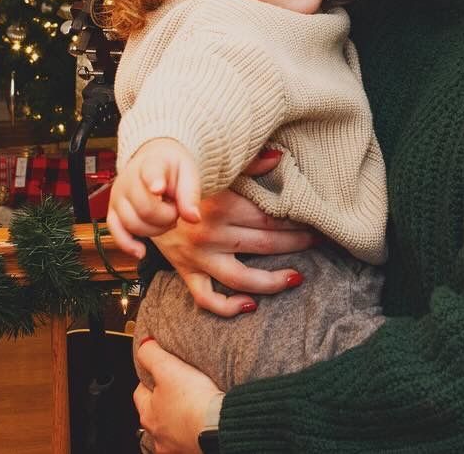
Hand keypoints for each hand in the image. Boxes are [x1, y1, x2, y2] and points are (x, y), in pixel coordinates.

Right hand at [107, 139, 201, 258]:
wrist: (152, 161)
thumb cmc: (172, 168)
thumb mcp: (188, 173)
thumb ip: (191, 194)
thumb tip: (193, 218)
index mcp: (151, 163)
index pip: (150, 172)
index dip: (154, 181)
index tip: (158, 188)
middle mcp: (128, 179)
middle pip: (145, 209)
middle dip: (167, 217)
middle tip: (175, 210)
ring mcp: (118, 196)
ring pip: (132, 224)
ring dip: (155, 230)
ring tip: (165, 217)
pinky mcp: (113, 212)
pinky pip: (115, 232)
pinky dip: (127, 245)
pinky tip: (141, 251)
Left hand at [133, 338, 219, 453]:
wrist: (218, 427)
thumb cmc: (193, 402)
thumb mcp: (168, 368)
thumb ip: (151, 354)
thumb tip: (144, 345)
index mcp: (148, 414)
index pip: (140, 392)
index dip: (150, 378)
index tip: (159, 371)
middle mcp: (158, 434)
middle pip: (156, 412)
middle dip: (165, 400)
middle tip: (179, 388)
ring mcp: (175, 445)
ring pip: (171, 428)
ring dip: (178, 418)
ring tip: (192, 405)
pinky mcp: (193, 450)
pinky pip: (189, 438)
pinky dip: (193, 429)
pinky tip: (202, 420)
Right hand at [149, 149, 313, 316]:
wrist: (145, 199)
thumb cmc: (187, 183)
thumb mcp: (216, 170)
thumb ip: (249, 165)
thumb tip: (279, 157)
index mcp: (222, 206)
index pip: (270, 217)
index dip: (296, 220)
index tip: (315, 220)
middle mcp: (211, 235)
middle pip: (265, 244)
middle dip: (296, 244)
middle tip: (319, 242)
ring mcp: (198, 258)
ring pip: (243, 278)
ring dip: (273, 280)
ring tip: (297, 277)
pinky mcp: (186, 273)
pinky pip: (207, 298)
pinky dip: (227, 306)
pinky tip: (250, 304)